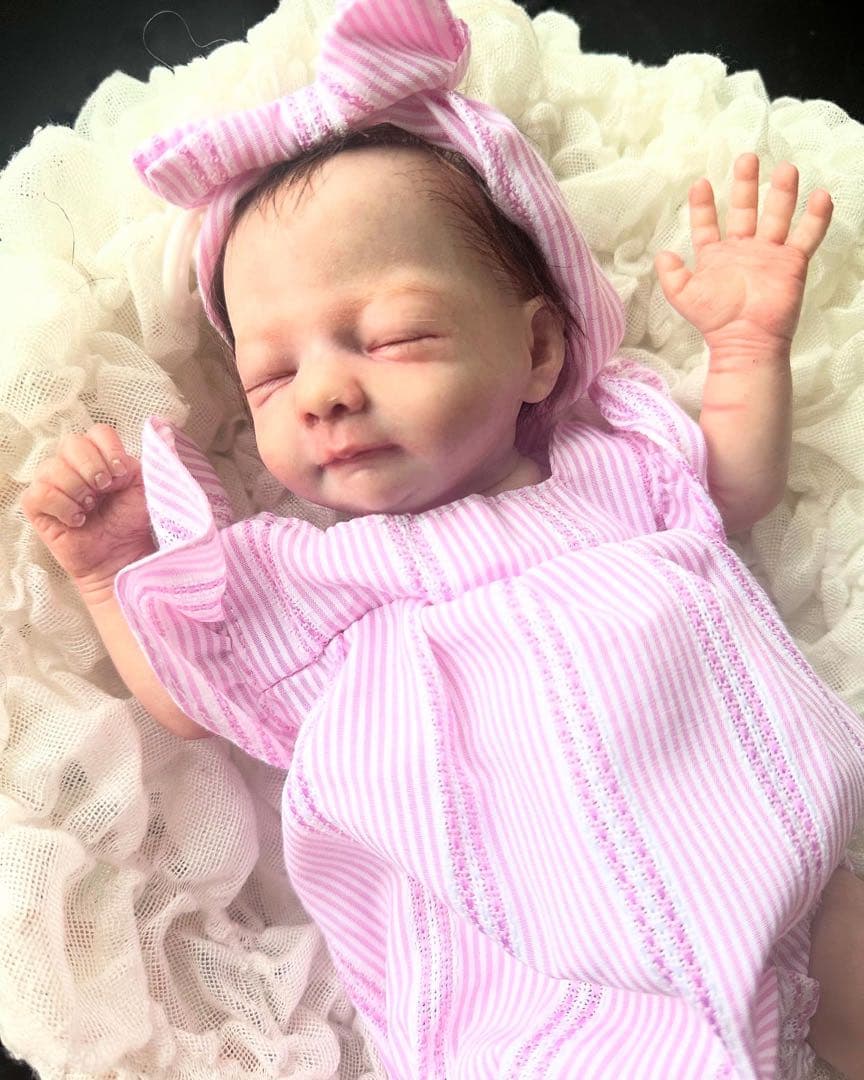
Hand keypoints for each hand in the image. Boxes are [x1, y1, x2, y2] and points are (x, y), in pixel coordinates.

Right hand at [21, 424, 153, 597]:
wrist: (123, 556)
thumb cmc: (132, 522)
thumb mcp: (146, 486)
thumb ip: (154, 459)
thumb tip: (165, 429)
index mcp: (101, 456)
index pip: (97, 432)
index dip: (109, 450)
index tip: (121, 474)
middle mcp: (73, 465)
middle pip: (72, 443)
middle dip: (93, 468)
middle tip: (105, 490)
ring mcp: (52, 484)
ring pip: (53, 468)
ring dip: (79, 490)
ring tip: (91, 509)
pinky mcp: (38, 508)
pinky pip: (40, 493)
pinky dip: (63, 506)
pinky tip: (78, 520)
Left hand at [655, 153, 832, 356]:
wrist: (744, 339)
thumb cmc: (714, 320)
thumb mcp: (683, 296)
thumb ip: (672, 275)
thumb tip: (661, 254)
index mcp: (716, 255)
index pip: (708, 224)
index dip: (703, 205)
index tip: (701, 184)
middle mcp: (743, 249)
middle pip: (745, 209)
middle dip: (745, 184)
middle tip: (746, 158)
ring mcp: (769, 254)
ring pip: (777, 215)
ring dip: (782, 192)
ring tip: (785, 168)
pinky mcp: (792, 262)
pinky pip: (807, 236)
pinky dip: (815, 217)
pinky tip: (820, 195)